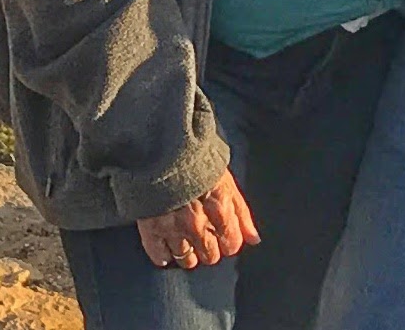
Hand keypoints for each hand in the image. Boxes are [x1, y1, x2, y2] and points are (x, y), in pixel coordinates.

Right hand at [135, 170, 259, 268]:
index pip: (231, 244)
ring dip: (188, 253)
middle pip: (210, 256)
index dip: (228, 241)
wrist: (159, 145)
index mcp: (219, 210)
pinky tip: (166, 248)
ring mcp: (173, 228)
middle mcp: (198, 223)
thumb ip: (241, 213)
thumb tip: (254, 239)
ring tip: (184, 241)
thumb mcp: (225, 181)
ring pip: (186, 260)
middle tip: (202, 236)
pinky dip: (163, 255)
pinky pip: (159, 255)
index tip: (221, 234)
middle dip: (209, 248)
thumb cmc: (196, 160)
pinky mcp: (150, 228)